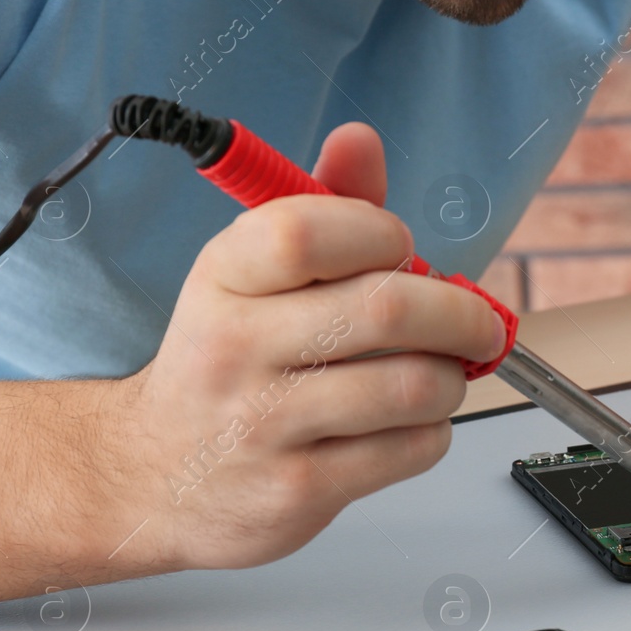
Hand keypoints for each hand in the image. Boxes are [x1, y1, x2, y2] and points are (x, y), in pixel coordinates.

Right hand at [100, 123, 504, 569]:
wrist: (152, 479)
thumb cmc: (224, 366)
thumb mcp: (252, 277)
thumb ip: (319, 209)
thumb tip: (361, 141)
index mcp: (224, 278)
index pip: (309, 229)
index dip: (382, 232)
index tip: (403, 250)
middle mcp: (237, 348)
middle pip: (388, 310)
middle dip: (461, 314)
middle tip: (477, 323)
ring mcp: (265, 425)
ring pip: (413, 386)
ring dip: (450, 378)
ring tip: (436, 377)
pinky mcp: (298, 490)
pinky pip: (410, 449)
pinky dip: (432, 433)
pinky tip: (406, 426)